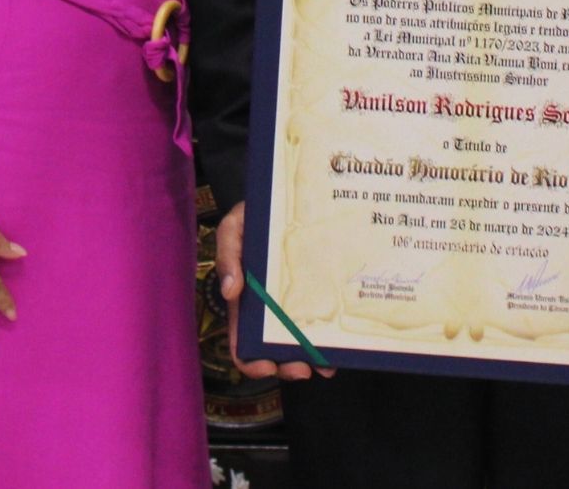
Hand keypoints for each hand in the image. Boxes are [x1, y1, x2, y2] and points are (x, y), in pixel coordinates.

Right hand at [213, 204, 329, 380]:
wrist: (285, 199)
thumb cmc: (254, 215)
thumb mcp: (234, 228)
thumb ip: (227, 255)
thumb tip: (230, 291)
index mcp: (246, 299)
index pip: (241, 341)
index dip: (249, 361)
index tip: (265, 367)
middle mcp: (270, 308)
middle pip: (274, 349)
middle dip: (286, 366)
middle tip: (302, 369)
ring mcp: (296, 303)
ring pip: (301, 342)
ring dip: (312, 359)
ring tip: (325, 364)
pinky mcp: (318, 293)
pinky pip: (324, 321)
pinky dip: (330, 338)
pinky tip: (340, 347)